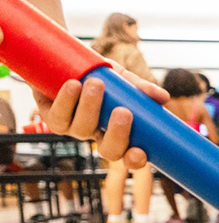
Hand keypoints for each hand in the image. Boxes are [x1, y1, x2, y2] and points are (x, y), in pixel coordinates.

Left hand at [40, 72, 165, 169]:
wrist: (63, 62)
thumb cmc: (99, 75)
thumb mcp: (124, 80)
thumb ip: (142, 89)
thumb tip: (164, 97)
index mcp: (118, 133)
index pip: (129, 156)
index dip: (134, 160)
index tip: (140, 151)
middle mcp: (97, 135)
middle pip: (109, 151)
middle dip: (117, 134)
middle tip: (124, 112)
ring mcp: (74, 129)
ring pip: (83, 130)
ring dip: (90, 108)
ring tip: (97, 83)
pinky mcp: (51, 117)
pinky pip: (59, 116)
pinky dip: (66, 100)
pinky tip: (73, 84)